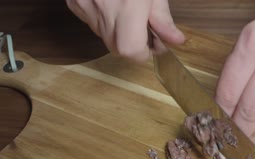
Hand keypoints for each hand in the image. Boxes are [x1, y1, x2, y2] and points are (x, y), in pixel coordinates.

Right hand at [66, 0, 184, 61]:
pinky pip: (92, 21)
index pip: (131, 50)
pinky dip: (105, 19)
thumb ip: (163, 17)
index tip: (155, 45)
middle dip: (135, 44)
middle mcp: (101, 9)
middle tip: (147, 27)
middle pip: (117, 47)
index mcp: (126, 7)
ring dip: (120, 32)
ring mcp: (83, 6)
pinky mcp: (74, 2)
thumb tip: (176, 40)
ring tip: (129, 9)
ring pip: (104, 36)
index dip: (144, 53)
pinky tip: (112, 3)